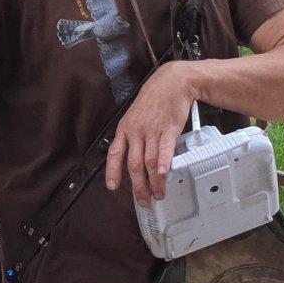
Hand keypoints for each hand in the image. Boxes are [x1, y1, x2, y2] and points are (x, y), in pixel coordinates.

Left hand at [105, 62, 197, 203]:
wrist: (171, 82)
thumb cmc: (154, 99)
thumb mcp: (135, 116)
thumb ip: (133, 136)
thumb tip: (133, 156)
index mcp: (125, 129)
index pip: (115, 154)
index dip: (112, 172)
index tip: (112, 186)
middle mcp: (136, 132)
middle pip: (134, 164)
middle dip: (138, 186)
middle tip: (143, 199)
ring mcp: (152, 131)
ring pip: (149, 162)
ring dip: (154, 182)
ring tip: (158, 194)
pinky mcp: (168, 129)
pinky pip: (165, 149)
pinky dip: (164, 163)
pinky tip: (163, 173)